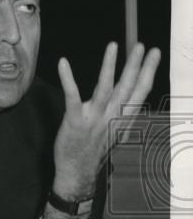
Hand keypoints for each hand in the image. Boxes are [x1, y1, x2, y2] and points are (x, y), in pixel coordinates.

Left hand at [52, 42, 159, 198]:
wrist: (77, 173)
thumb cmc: (93, 151)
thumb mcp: (114, 132)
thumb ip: (120, 113)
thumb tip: (126, 95)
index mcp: (123, 119)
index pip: (140, 92)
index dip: (148, 72)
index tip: (154, 55)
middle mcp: (112, 117)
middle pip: (127, 87)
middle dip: (135, 64)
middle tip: (141, 45)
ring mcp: (94, 119)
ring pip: (105, 88)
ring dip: (109, 65)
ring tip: (114, 46)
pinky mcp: (75, 121)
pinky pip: (72, 96)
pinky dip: (68, 78)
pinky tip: (64, 62)